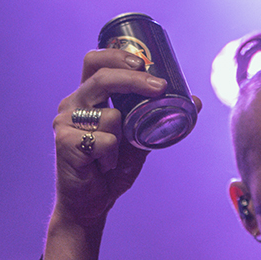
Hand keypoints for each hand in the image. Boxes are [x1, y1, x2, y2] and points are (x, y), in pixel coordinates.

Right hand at [52, 48, 199, 225]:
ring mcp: (65, 122)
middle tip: (159, 87)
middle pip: (102, 77)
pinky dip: (111, 158)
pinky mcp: (64, 143)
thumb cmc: (112, 168)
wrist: (92, 203)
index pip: (95, 61)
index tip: (142, 63)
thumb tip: (196, 100)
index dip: (117, 55)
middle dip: (134, 80)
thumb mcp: (139, 139)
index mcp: (87, 97)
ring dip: (123, 139)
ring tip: (111, 158)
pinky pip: (105, 141)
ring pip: (110, 116)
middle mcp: (72, 104)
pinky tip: (102, 167)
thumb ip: (158, 119)